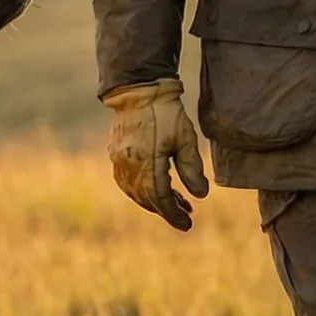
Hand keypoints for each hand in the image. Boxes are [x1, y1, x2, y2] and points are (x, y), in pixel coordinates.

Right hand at [102, 78, 210, 230]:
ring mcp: (119, 161)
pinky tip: (155, 189)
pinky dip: (141, 191)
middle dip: (166, 210)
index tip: (187, 224)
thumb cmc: (166, 113)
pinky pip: (127, 182)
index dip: (174, 214)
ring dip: (154, 201)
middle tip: (186, 215)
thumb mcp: (185, 139)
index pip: (160, 198)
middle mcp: (129, 165)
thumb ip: (192, 168)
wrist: (139, 90)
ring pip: (135, 192)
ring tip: (176, 203)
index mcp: (147, 162)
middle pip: (147, 199)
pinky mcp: (116, 154)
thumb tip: (200, 195)